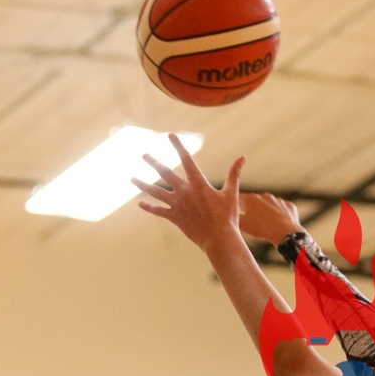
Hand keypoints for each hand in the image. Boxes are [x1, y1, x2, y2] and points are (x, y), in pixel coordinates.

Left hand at [133, 135, 244, 256]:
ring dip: (143, 184)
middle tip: (144, 154)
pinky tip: (140, 203)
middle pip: (165, 173)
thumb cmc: (227, 218)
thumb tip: (243, 157)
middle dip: (154, 162)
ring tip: (132, 178)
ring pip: (156, 192)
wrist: (219, 240)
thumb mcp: (231, 194)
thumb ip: (234, 174)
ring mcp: (178, 205)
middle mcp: (185, 192)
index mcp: (199, 184)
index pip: (187, 160)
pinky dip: (149, 208)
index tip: (170, 136)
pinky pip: (159, 211)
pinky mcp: (175, 218)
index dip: (178, 146)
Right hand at [239, 192, 303, 245]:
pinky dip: (281, 215)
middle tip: (252, 221)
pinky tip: (279, 223)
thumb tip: (229, 215)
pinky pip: (283, 209)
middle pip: (255, 202)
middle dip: (252, 209)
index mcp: (251, 199)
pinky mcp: (289, 206)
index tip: (235, 212)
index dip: (236, 206)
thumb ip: (234, 218)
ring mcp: (278, 200)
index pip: (239, 199)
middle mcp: (264, 196)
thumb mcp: (243, 225)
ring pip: (269, 205)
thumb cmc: (261, 229)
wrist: (285, 233)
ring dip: (267, 212)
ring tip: (266, 224)